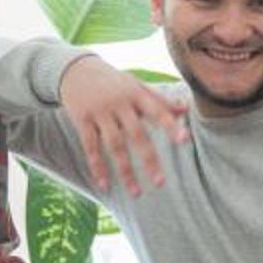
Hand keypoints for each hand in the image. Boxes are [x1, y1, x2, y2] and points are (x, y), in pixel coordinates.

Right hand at [57, 55, 189, 196]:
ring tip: (136, 193)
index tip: (186, 140)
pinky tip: (105, 185)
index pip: (157, 110)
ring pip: (114, 146)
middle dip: (149, 160)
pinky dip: (97, 167)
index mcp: (136, 94)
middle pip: (136, 135)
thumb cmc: (113, 80)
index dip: (171, 125)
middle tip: (160, 183)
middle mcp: (119, 103)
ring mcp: (99, 112)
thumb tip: (186, 110)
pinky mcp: (82, 120)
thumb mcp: (136, 85)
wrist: (75, 69)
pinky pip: (90, 147)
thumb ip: (159, 100)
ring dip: (125, 171)